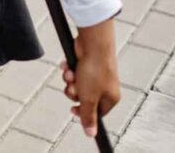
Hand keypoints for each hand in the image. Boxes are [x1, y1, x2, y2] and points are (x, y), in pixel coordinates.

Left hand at [60, 19, 119, 137]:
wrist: (92, 44)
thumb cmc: (94, 70)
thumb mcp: (88, 97)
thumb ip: (88, 115)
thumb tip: (90, 134)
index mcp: (110, 98)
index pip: (97, 113)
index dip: (83, 112)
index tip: (72, 110)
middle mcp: (104, 87)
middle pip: (83, 98)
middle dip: (73, 92)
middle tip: (73, 87)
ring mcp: (94, 75)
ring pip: (75, 85)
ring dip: (69, 80)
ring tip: (71, 73)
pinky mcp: (85, 65)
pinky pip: (73, 72)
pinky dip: (68, 69)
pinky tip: (67, 65)